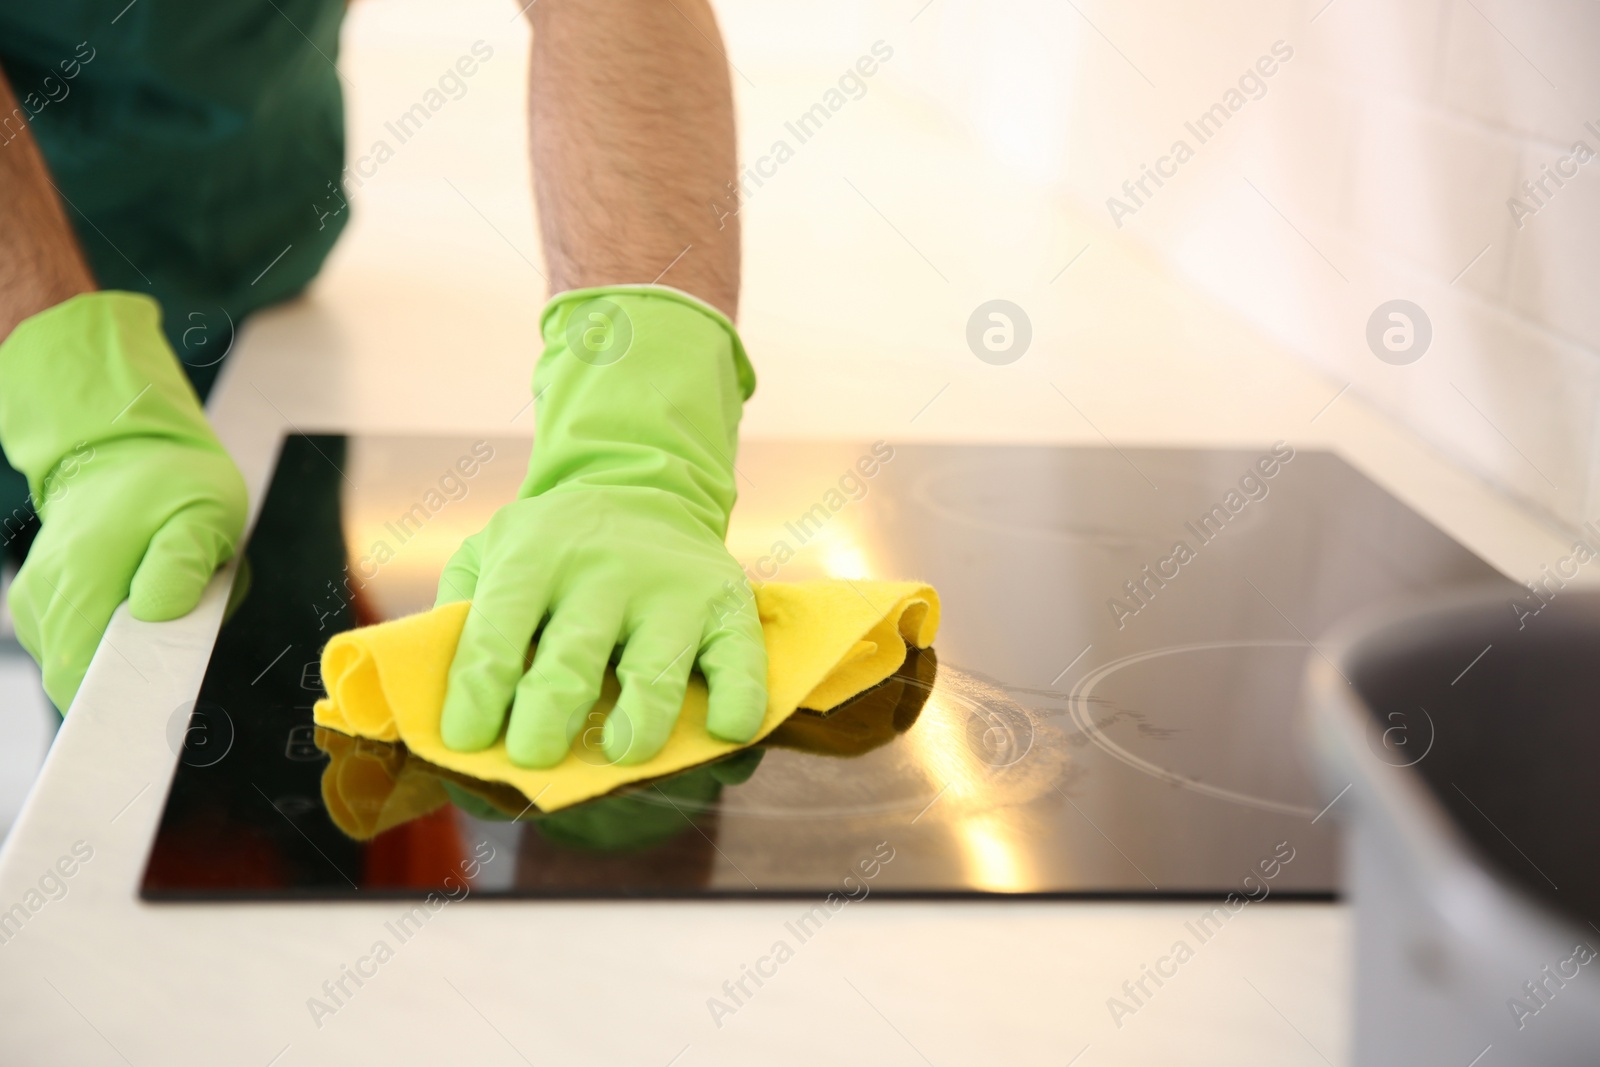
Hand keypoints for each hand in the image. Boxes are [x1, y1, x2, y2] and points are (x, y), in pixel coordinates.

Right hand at [0, 293, 246, 709]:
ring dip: (125, 660)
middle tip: (183, 651)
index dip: (124, 708)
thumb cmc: (171, 482)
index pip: (85, 676)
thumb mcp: (203, 511)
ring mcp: (37, 603)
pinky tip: (139, 614)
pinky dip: (110, 645)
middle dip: (136, 681)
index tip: (162, 716)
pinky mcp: (40, 607)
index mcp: (84, 577)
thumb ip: (183, 562)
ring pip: (78, 669)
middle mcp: (47, 597)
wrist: (122, 451)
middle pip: (81, 683)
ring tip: (164, 614)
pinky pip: (75, 649)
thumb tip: (156, 612)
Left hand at [436, 286, 766, 767]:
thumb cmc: (551, 548)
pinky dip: (737, 700)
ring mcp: (670, 587)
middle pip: (572, 656)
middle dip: (548, 716)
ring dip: (640, 719)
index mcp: (533, 555)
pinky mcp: (727, 604)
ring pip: (657, 666)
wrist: (644, 488)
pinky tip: (723, 732)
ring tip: (622, 755)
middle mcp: (602, 568)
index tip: (465, 740)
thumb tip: (429, 707)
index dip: (476, 692)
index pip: (496, 632)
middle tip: (532, 757)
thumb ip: (457, 615)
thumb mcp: (489, 552)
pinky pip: (740, 661)